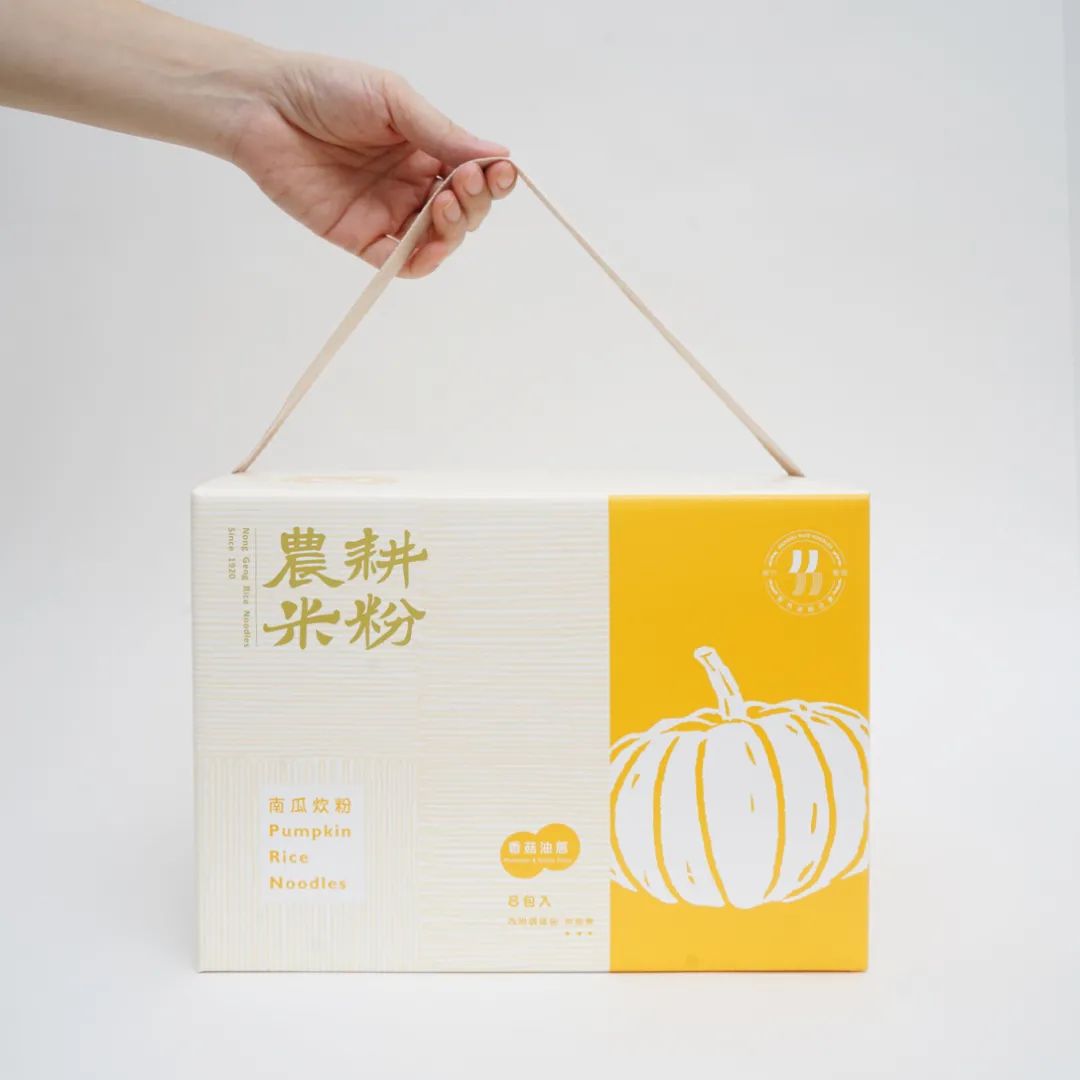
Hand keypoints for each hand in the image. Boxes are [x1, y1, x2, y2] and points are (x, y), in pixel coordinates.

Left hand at [230, 54, 516, 276]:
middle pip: (463, 211)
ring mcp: (387, 213)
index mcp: (425, 148)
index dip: (492, 179)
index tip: (500, 173)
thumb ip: (442, 133)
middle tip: (461, 184)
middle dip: (474, 203)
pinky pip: (398, 263)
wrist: (264, 106)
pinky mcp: (360, 237)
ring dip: (453, 233)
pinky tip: (427, 248)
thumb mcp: (394, 101)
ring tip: (445, 208)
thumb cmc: (326, 89)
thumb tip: (498, 155)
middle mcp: (411, 184)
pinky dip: (419, 262)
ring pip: (437, 241)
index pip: (472, 174)